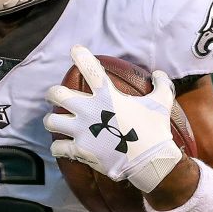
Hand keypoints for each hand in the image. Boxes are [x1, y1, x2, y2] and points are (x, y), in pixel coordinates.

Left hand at [43, 45, 184, 192]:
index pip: (90, 70)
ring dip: (51, 121)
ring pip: (50, 121)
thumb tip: (159, 73)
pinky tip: (61, 147)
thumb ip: (160, 85)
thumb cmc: (156, 130)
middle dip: (52, 94)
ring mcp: (82, 131)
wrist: (151, 161)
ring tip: (55, 122)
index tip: (75, 50)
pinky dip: (58, 147)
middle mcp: (90, 111)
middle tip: (53, 96)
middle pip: (56, 94)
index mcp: (108, 96)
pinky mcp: (79, 150)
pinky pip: (57, 147)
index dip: (81, 56)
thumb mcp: (162, 103)